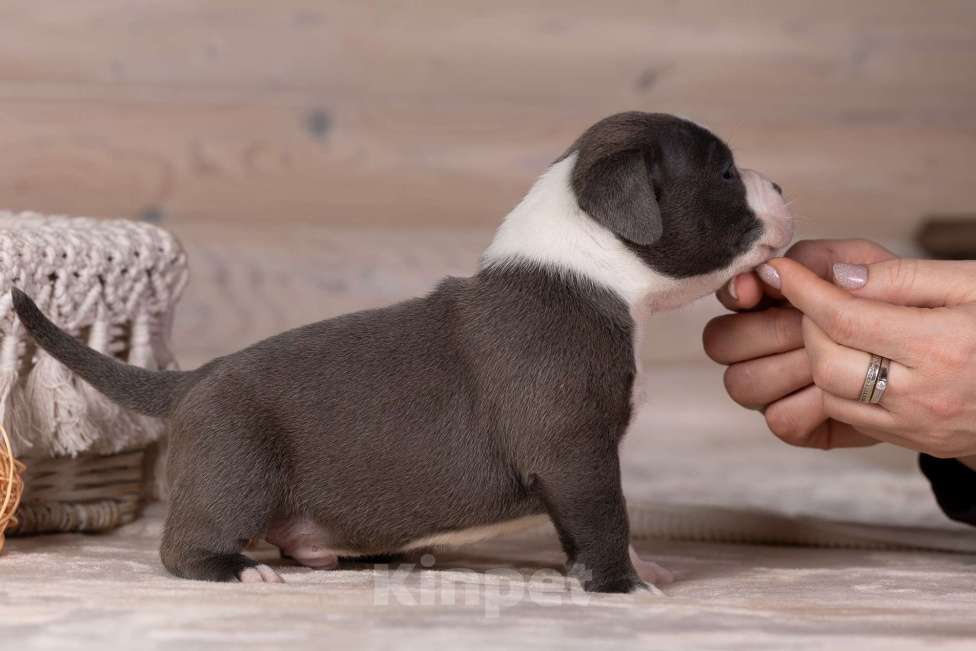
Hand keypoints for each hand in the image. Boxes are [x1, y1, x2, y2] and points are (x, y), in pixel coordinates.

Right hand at [703, 239, 895, 448]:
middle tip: (812, 326)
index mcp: (778, 296)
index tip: (754, 291)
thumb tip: (782, 269)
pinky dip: (809, 406)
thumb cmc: (915, 307)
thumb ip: (831, 259)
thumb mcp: (881, 265)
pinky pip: (780, 419)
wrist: (955, 365)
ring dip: (789, 368)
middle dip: (768, 331)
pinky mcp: (801, 424)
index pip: (730, 295)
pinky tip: (843, 392)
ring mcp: (778, 385)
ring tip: (840, 358)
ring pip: (743, 383)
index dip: (736, 292)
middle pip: (722, 341)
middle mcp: (765, 342)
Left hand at [758, 256, 975, 459]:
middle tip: (818, 301)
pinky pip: (846, 416)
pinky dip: (835, 385)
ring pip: (829, 394)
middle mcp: (923, 394)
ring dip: (817, 357)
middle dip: (808, 325)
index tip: (780, 268)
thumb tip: (838, 278)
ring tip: (836, 329)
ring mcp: (914, 425)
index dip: (803, 290)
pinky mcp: (908, 442)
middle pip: (826, 361)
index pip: (844, 318)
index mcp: (942, 346)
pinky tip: (852, 359)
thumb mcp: (972, 284)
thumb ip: (903, 277)